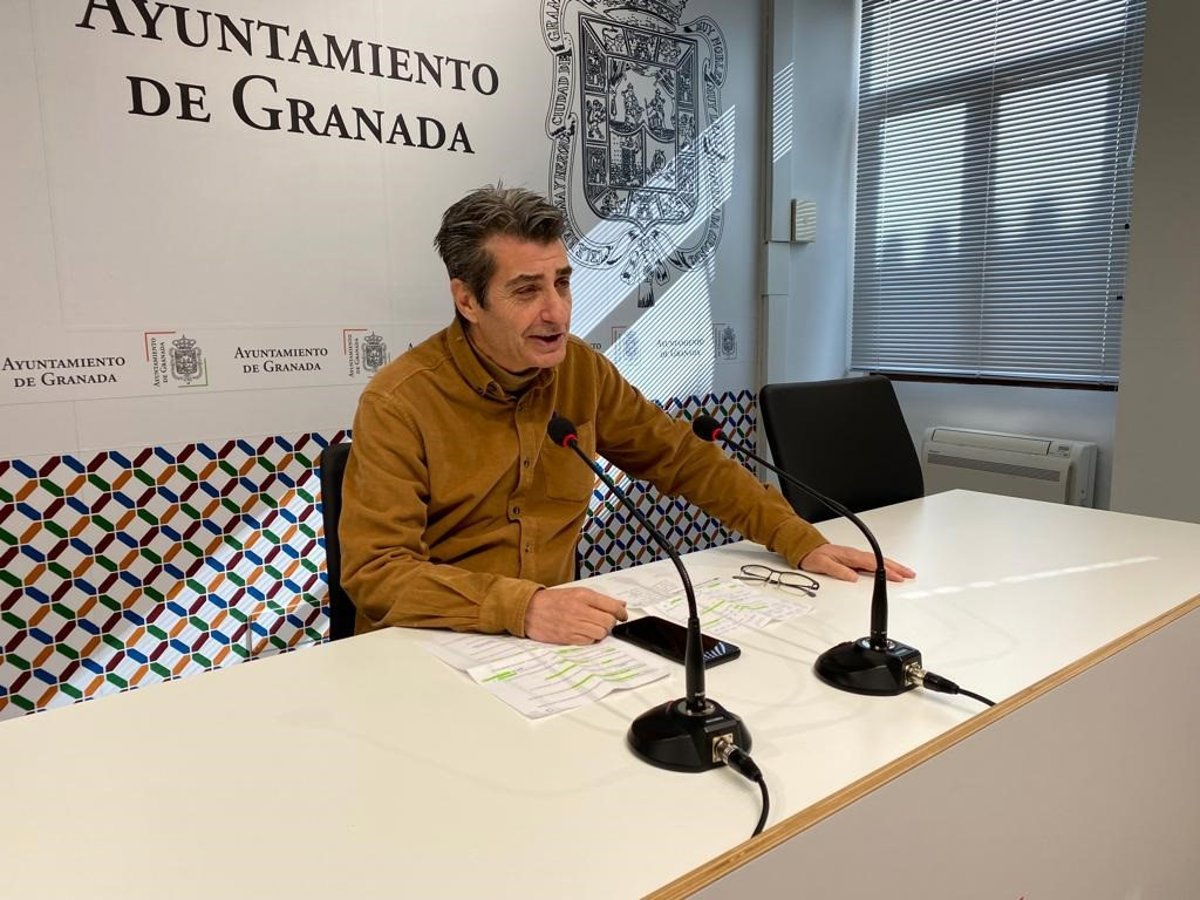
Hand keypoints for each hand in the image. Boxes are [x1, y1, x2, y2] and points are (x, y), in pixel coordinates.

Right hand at [524, 587, 628, 644]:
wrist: (529, 609)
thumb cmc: (552, 600)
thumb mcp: (576, 592)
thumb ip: (599, 599)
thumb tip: (620, 604)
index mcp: (583, 595)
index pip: (612, 606)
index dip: (621, 613)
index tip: (623, 616)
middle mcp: (579, 609)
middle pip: (608, 621)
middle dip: (611, 623)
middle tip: (606, 622)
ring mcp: (573, 625)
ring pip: (601, 633)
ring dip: (601, 632)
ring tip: (595, 628)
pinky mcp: (568, 637)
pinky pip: (589, 641)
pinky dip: (591, 639)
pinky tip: (585, 633)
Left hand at [800, 543, 915, 582]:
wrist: (807, 549)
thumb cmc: (814, 556)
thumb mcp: (822, 565)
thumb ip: (838, 571)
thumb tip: (852, 577)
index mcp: (850, 556)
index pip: (872, 564)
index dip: (886, 570)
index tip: (898, 576)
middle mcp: (855, 555)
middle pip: (880, 560)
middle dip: (897, 567)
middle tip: (910, 574)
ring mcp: (856, 556)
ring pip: (879, 561)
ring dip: (893, 566)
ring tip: (906, 573)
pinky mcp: (854, 559)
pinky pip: (873, 562)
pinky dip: (884, 565)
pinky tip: (889, 570)